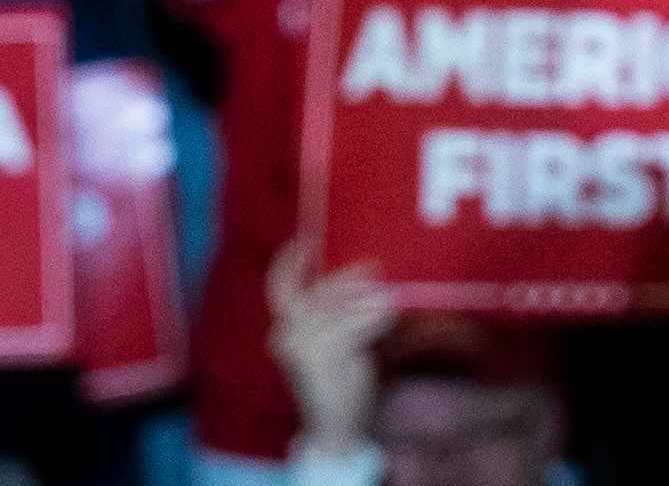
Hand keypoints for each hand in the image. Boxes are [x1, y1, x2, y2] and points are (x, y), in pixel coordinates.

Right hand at [267, 242, 399, 454]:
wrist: (334, 428)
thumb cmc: (339, 381)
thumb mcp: (337, 338)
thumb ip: (339, 310)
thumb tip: (366, 272)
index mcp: (284, 330)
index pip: (280, 288)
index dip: (289, 262)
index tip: (305, 240)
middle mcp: (284, 336)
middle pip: (320, 291)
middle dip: (348, 280)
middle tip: (376, 269)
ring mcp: (299, 346)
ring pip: (341, 307)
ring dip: (368, 305)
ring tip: (388, 307)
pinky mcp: (318, 356)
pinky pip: (352, 324)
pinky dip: (373, 318)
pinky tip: (386, 318)